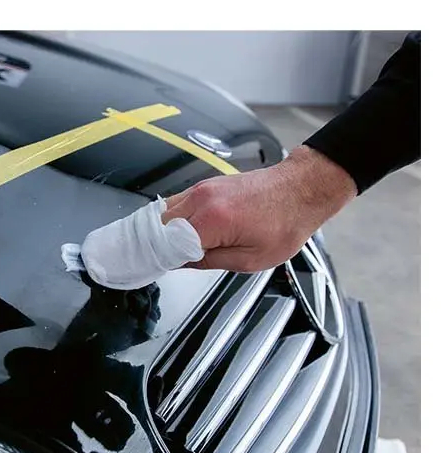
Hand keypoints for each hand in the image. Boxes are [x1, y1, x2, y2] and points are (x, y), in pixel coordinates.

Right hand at [161, 145, 357, 271]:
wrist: (302, 189)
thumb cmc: (286, 223)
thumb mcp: (251, 260)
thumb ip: (210, 261)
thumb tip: (183, 263)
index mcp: (213, 220)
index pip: (167, 243)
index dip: (157, 258)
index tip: (150, 268)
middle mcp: (203, 199)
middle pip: (159, 224)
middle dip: (155, 244)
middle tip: (155, 261)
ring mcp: (203, 188)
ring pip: (165, 210)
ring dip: (163, 230)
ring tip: (166, 248)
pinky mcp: (207, 184)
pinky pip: (179, 201)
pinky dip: (173, 218)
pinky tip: (178, 231)